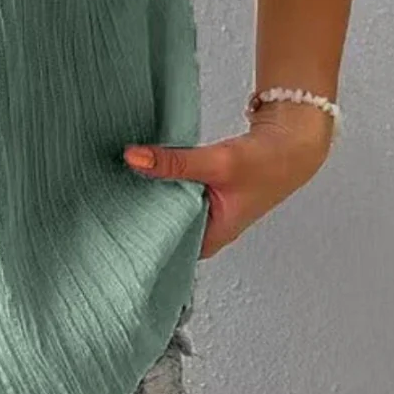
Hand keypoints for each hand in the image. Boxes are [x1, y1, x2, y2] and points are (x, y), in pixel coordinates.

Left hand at [122, 101, 333, 259]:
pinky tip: (139, 170)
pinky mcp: (203, 190)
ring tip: (111, 186)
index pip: (165, 250)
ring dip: (148, 195)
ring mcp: (205, 210)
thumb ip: (174, 162)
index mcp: (210, 238)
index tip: (108, 227)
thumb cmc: (266, 164)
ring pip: (167, 207)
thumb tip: (133, 157)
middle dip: (136, 215)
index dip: (138, 241)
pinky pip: (173, 191)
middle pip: (162, 229)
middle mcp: (206, 229)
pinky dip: (160, 181)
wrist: (293, 142)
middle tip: (101, 202)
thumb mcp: (216, 163)